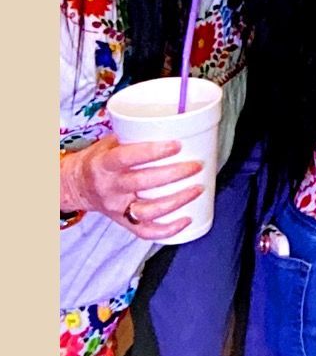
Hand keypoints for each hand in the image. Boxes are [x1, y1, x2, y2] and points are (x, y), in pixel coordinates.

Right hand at [65, 130, 204, 231]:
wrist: (77, 186)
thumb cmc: (99, 160)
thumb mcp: (109, 143)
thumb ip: (134, 136)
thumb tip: (173, 123)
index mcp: (104, 164)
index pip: (127, 157)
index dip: (152, 152)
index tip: (177, 144)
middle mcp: (110, 187)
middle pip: (142, 182)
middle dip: (173, 174)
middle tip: (196, 165)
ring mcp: (117, 208)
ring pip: (147, 210)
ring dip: (176, 201)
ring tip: (197, 189)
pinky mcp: (123, 223)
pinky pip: (146, 232)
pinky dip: (168, 230)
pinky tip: (187, 219)